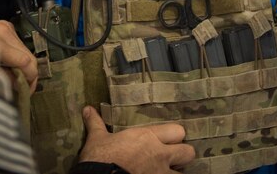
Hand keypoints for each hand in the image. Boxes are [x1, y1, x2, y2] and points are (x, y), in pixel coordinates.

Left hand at [0, 20, 37, 92]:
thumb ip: (5, 79)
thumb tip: (20, 85)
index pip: (25, 61)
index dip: (30, 78)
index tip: (28, 90)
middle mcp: (3, 32)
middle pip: (28, 55)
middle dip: (29, 73)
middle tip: (24, 86)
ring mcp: (5, 26)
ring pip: (26, 50)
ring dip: (23, 64)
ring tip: (14, 74)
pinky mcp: (6, 25)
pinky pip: (19, 44)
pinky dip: (18, 55)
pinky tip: (10, 62)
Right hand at [79, 106, 195, 173]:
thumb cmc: (100, 156)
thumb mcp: (97, 139)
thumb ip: (96, 124)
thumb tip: (87, 109)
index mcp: (148, 137)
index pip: (178, 131)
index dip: (175, 137)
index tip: (167, 141)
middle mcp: (161, 154)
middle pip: (188, 152)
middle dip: (181, 156)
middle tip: (171, 160)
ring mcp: (161, 173)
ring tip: (165, 173)